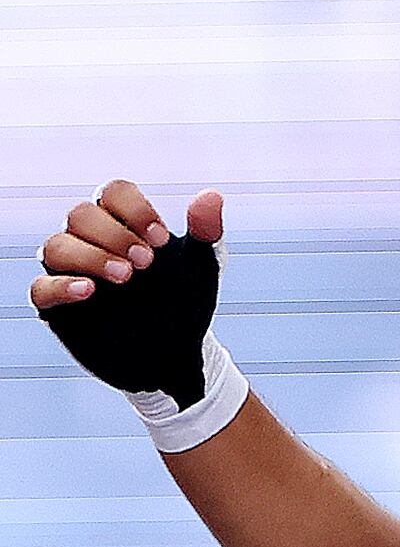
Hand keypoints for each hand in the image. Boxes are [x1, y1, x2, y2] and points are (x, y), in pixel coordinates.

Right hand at [30, 181, 224, 311]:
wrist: (176, 353)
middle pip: (81, 215)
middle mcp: (90, 241)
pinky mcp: (58, 305)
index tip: (161, 239)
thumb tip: (212, 196)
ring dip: (91, 256)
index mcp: (123, 224)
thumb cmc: (184, 302)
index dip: (134, 210)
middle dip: (115, 235)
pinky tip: (89, 290)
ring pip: (57, 246)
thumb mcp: (202, 267)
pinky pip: (41, 288)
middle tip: (147, 262)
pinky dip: (62, 286)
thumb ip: (205, 231)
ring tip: (126, 276)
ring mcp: (70, 271)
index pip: (113, 193)